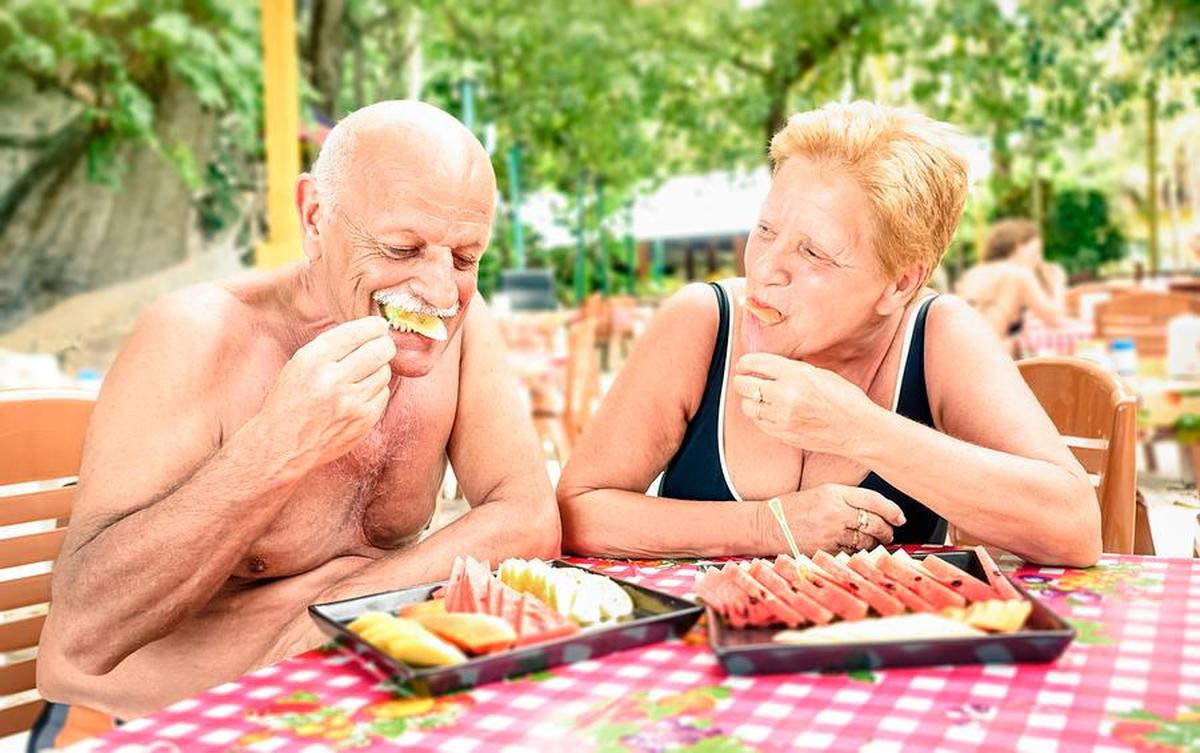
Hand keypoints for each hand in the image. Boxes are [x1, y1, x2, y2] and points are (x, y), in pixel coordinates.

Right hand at [257, 316, 395, 469]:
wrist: (282, 445)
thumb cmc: (290, 402)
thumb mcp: (298, 365)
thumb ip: (330, 348)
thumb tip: (368, 331)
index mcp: (313, 361)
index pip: (355, 333)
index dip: (373, 326)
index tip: (379, 326)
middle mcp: (332, 380)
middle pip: (379, 351)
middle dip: (385, 344)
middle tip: (383, 345)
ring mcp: (350, 402)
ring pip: (384, 372)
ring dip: (379, 368)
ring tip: (364, 373)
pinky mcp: (362, 421)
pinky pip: (383, 394)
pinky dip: (376, 390)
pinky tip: (361, 393)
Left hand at [733, 352, 878, 456]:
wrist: (859, 430)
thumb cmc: (845, 399)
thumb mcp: (820, 373)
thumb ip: (792, 369)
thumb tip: (767, 366)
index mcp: (797, 375)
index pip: (755, 363)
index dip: (745, 362)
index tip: (744, 364)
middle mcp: (786, 396)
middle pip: (744, 385)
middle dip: (742, 380)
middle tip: (745, 379)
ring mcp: (783, 418)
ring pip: (747, 406)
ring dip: (750, 400)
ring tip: (760, 398)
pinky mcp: (783, 435)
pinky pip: (758, 423)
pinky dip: (760, 417)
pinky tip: (770, 412)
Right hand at [760, 484, 905, 554]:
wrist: (767, 524)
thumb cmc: (791, 509)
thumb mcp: (819, 493)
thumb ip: (846, 499)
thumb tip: (875, 511)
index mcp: (834, 492)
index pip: (874, 500)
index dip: (892, 511)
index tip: (899, 517)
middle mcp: (835, 512)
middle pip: (875, 523)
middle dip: (886, 530)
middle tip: (888, 532)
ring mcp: (831, 532)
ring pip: (866, 541)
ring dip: (873, 543)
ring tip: (873, 542)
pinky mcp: (826, 549)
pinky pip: (851, 553)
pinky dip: (857, 552)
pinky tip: (855, 549)